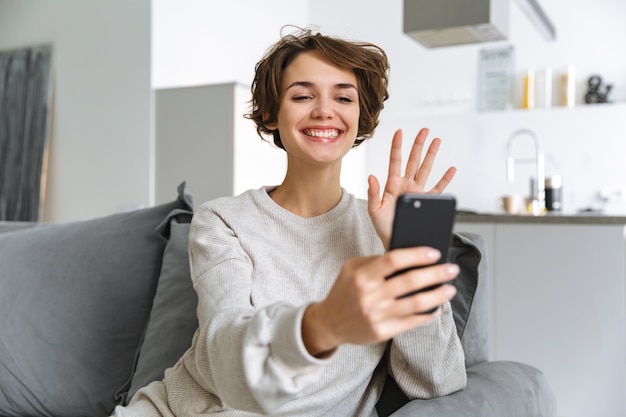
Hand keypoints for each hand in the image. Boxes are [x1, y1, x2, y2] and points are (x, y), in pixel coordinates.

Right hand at [301, 247, 458, 356]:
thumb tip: (409, 257)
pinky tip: (437, 308)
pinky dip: (427, 315)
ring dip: (437, 295)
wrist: (329, 323)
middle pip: (410, 281)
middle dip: (436, 274)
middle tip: (452, 269)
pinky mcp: (382, 332)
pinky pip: (411, 322)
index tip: (435, 252)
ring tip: (450, 289)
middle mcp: (370, 296)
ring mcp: (376, 316)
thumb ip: (376, 261)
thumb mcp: (351, 269)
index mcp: (361, 276)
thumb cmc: (344, 291)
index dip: (416, 255)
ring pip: (415, 304)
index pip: (393, 260)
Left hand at [368, 128, 456, 248]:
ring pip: (426, 169)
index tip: (399, 132)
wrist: (397, 243)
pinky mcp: (427, 202)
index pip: (395, 161)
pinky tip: (451, 169)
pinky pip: (438, 188)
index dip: (397, 146)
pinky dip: (445, 179)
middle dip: (418, 144)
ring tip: (437, 141)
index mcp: (392, 185)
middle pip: (413, 160)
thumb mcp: (374, 211)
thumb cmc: (384, 228)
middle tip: (425, 130)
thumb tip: (371, 176)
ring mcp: (418, 193)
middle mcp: (406, 186)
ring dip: (432, 155)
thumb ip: (373, 193)